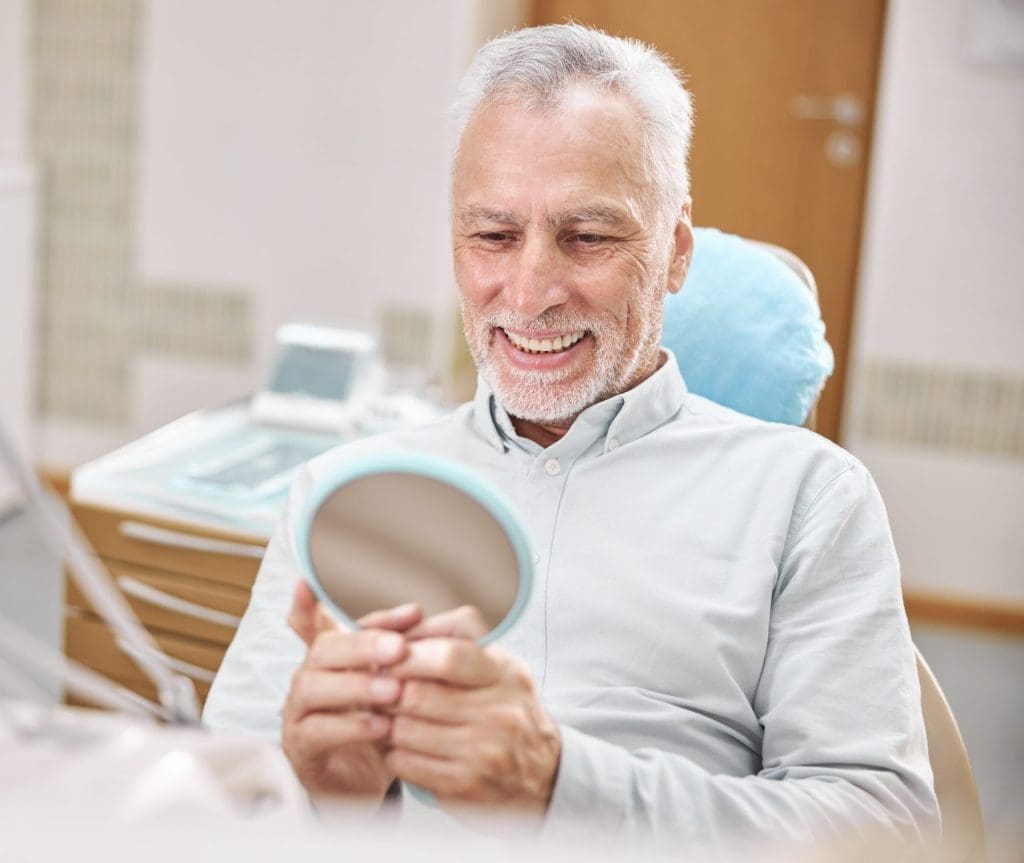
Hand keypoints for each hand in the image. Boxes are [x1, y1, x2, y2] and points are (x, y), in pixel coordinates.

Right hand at [281, 582, 419, 801]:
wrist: (364, 781)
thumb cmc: (376, 722)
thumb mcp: (390, 682)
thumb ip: (397, 647)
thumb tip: (415, 611)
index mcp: (327, 657)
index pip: (322, 623)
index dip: (315, 606)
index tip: (319, 591)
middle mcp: (308, 678)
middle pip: (322, 650)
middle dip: (362, 646)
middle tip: (399, 648)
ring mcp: (298, 712)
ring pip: (313, 687)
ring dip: (356, 685)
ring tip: (394, 690)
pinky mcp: (300, 748)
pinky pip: (317, 731)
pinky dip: (351, 726)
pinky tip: (382, 726)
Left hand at [384, 637, 561, 815]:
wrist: (543, 771)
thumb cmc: (506, 706)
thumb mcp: (497, 664)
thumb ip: (454, 637)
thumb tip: (401, 630)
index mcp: (504, 674)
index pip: (449, 657)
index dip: (409, 656)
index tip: (387, 657)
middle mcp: (499, 713)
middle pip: (419, 695)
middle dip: (386, 690)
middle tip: (373, 687)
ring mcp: (484, 752)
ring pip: (406, 731)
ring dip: (383, 722)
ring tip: (380, 715)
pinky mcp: (467, 786)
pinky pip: (407, 764)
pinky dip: (392, 752)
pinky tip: (396, 745)